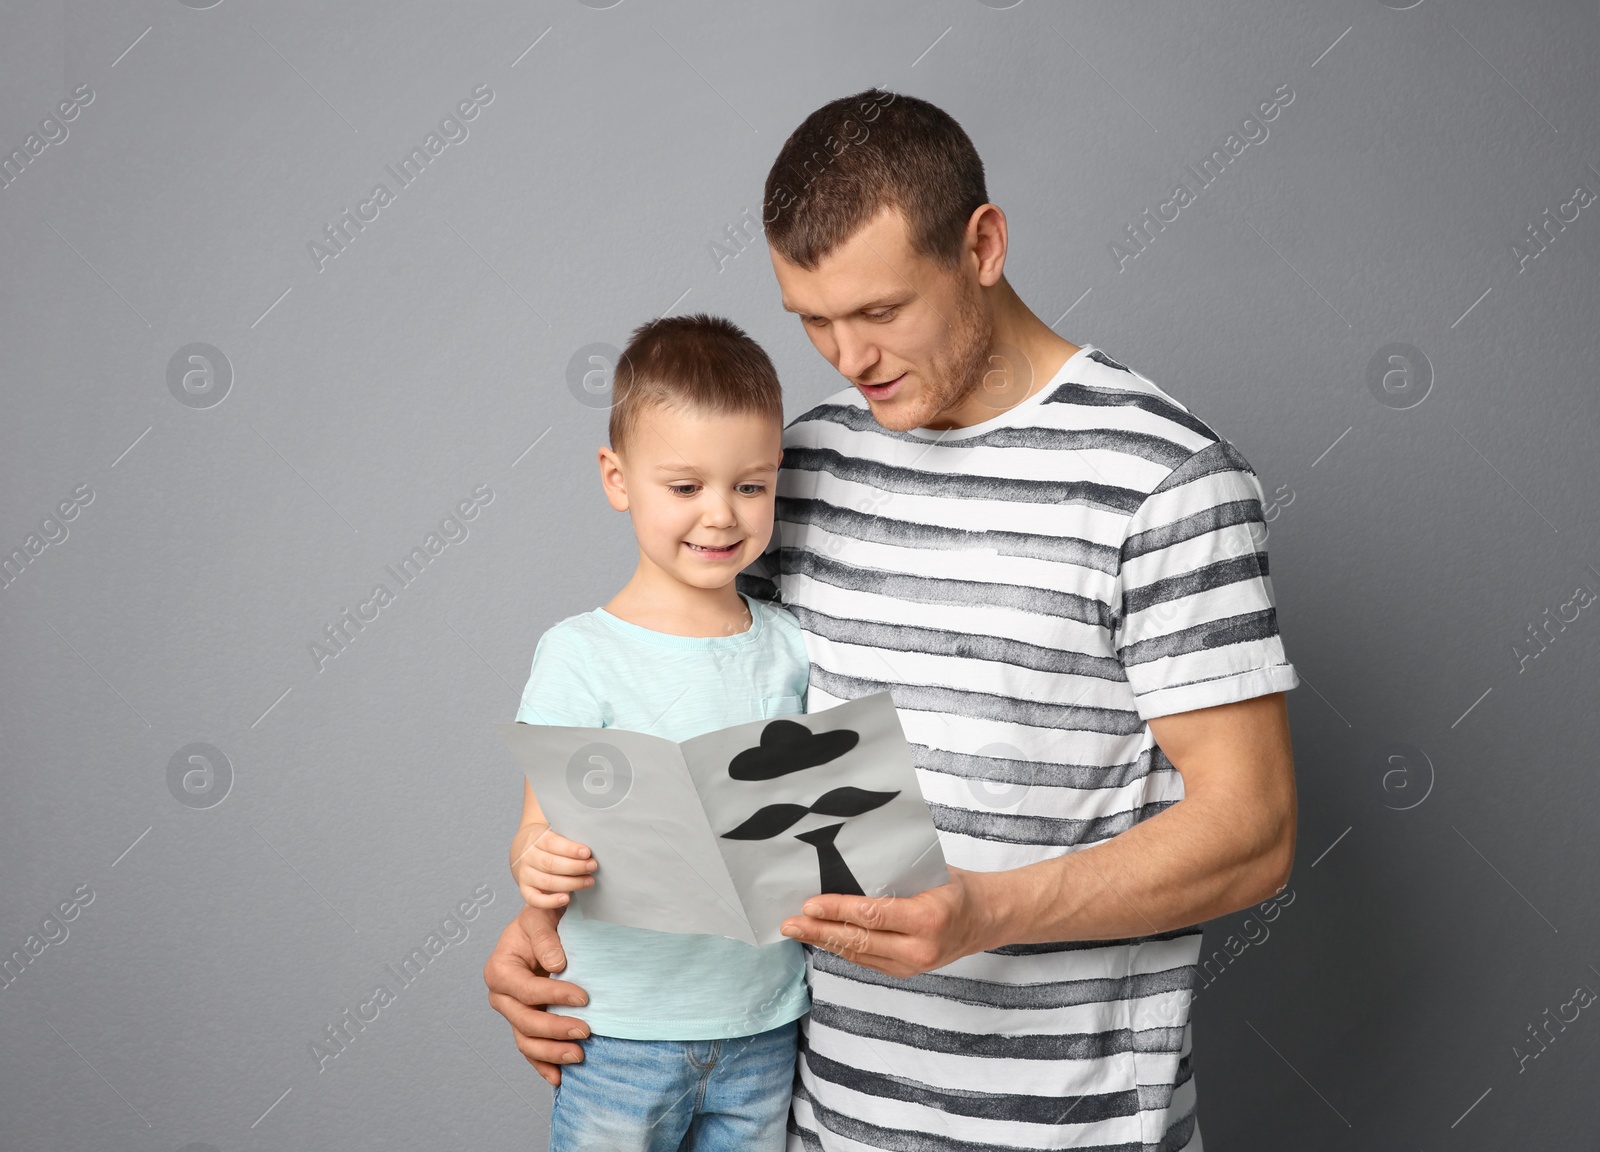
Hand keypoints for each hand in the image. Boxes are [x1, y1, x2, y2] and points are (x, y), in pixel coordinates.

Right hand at [483, 903, 590, 1085]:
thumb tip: (556, 965)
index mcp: (500, 969)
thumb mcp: (540, 917)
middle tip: (587, 1031)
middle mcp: (501, 996)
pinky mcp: (524, 1023)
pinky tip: (559, 1078)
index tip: (584, 998)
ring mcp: (511, 1013)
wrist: (543, 927)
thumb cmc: (542, 918)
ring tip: (580, 1055)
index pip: (527, 990)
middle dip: (555, 1030)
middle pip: (524, 1021)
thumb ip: (545, 937)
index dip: (555, 996)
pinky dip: (543, 1065)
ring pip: (526, 1041)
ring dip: (551, 1053)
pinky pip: (530, 1049)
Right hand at [510, 822, 596, 909]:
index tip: (587, 853)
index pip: (552, 843)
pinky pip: (535, 899)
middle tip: (593, 866)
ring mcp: (525, 874)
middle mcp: (528, 856)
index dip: (571, 849)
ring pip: (547, 882)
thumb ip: (569, 838)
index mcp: (536, 838)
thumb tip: (590, 849)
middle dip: (575, 867)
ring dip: (571, 883)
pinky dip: (551, 902)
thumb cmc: (549, 842)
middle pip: (551, 864)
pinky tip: (567, 899)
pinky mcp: (525, 889)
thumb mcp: (555, 832)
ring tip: (589, 881)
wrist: (524, 848)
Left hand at [778, 866, 997, 977]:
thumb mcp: (932, 872)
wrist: (989, 918)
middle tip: (789, 923)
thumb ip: (895, 876)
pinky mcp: (907, 972)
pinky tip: (823, 939)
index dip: (837, 910)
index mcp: (928, 918)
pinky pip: (868, 960)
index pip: (873, 915)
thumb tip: (848, 866)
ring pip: (859, 955)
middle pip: (859, 941)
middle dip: (819, 931)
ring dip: (825, 942)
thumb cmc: (960, 887)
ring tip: (796, 931)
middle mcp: (920, 948)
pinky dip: (843, 949)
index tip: (809, 904)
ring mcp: (913, 965)